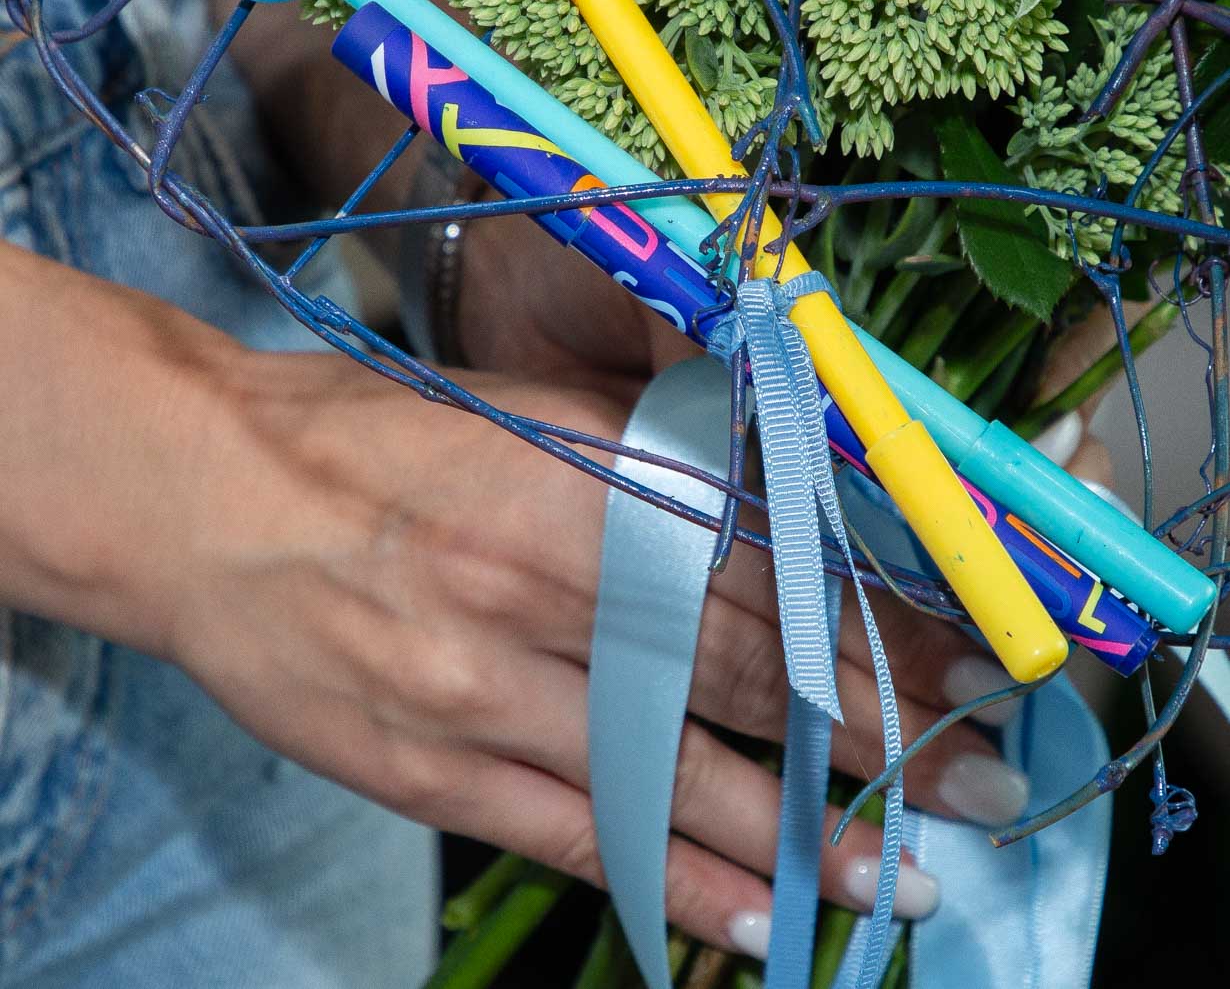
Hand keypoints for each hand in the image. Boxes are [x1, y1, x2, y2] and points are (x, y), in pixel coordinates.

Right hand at [166, 344, 1026, 947]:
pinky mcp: (426, 768)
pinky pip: (570, 836)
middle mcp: (532, 586)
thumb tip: (769, 513)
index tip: (955, 667)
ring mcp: (475, 689)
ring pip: (669, 774)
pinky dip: (668, 881)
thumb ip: (642, 465)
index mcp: (565, 480)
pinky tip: (747, 919)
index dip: (869, 627)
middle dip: (870, 734)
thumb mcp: (519, 411)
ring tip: (890, 879)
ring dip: (793, 835)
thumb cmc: (366, 437)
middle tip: (973, 787)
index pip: (757, 566)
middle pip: (736, 673)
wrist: (201, 498)